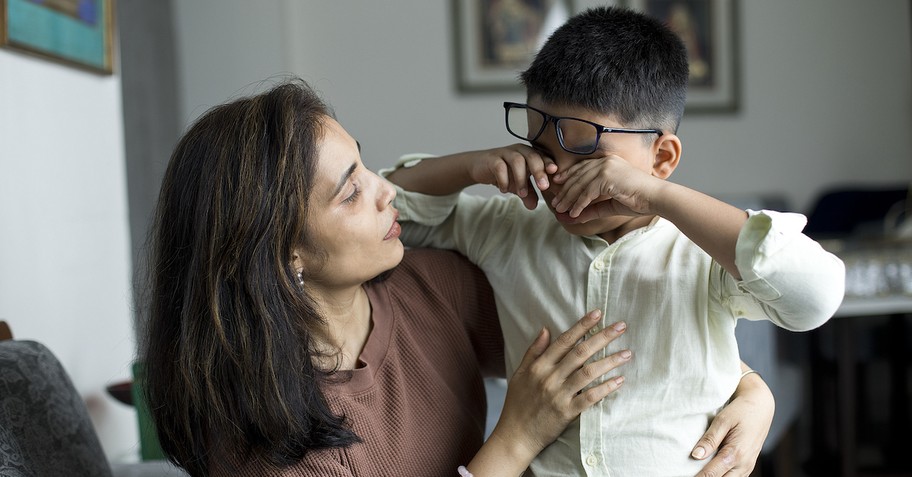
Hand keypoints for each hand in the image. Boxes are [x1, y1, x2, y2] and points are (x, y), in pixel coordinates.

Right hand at [465, 144, 555, 209]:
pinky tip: (504, 190)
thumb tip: (534, 207)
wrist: (480, 166)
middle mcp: (519, 151)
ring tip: (521, 194)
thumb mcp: (518, 184)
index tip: (555, 173)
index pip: (542, 157)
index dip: (549, 164)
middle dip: (539, 171)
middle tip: (543, 187)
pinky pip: (500, 167)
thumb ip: (528, 193)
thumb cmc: (504, 173)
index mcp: (529, 154)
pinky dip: (503, 179)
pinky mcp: (492, 159)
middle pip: (532, 156)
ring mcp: (505, 153)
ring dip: (521, 179)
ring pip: (517, 161)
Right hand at [488, 309, 630, 461]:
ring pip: (588, 373)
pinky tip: (619, 381)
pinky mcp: (566, 413)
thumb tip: (545, 329)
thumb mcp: (520, 373)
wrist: (515, 435)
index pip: (564, 341)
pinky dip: (605, 388)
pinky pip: (590, 398)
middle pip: (580, 353)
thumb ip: (533, 351)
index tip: (598, 313)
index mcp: (538, 366)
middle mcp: (549, 377)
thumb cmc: (518, 404)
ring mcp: (558, 395)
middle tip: (621, 327)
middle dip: (602, 337)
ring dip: (609, 361)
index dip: (582, 326)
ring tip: (627, 353)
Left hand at [550, 154, 662, 218]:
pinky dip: (579, 204)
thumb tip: (574, 217)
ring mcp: (606, 167)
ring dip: (568, 198)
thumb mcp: (610, 205)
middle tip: (555, 203)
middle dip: (564, 190)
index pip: (582, 168)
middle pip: (578, 176)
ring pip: (580, 184)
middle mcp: (605, 161)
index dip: (568, 177)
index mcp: (608, 162)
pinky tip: (574, 213)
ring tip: (560, 209)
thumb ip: (592, 208)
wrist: (656, 198)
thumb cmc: (638, 200)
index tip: (557, 187)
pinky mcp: (607, 177)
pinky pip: (587, 192)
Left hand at [691, 372, 773, 476]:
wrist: (761, 407)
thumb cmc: (741, 410)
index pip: (711, 474)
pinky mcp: (748, 466)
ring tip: (696, 472)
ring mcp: (747, 467)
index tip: (683, 475)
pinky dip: (722, 476)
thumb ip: (710, 439)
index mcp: (735, 453)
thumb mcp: (723, 420)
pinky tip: (709, 470)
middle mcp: (743, 464)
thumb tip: (695, 455)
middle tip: (687, 472)